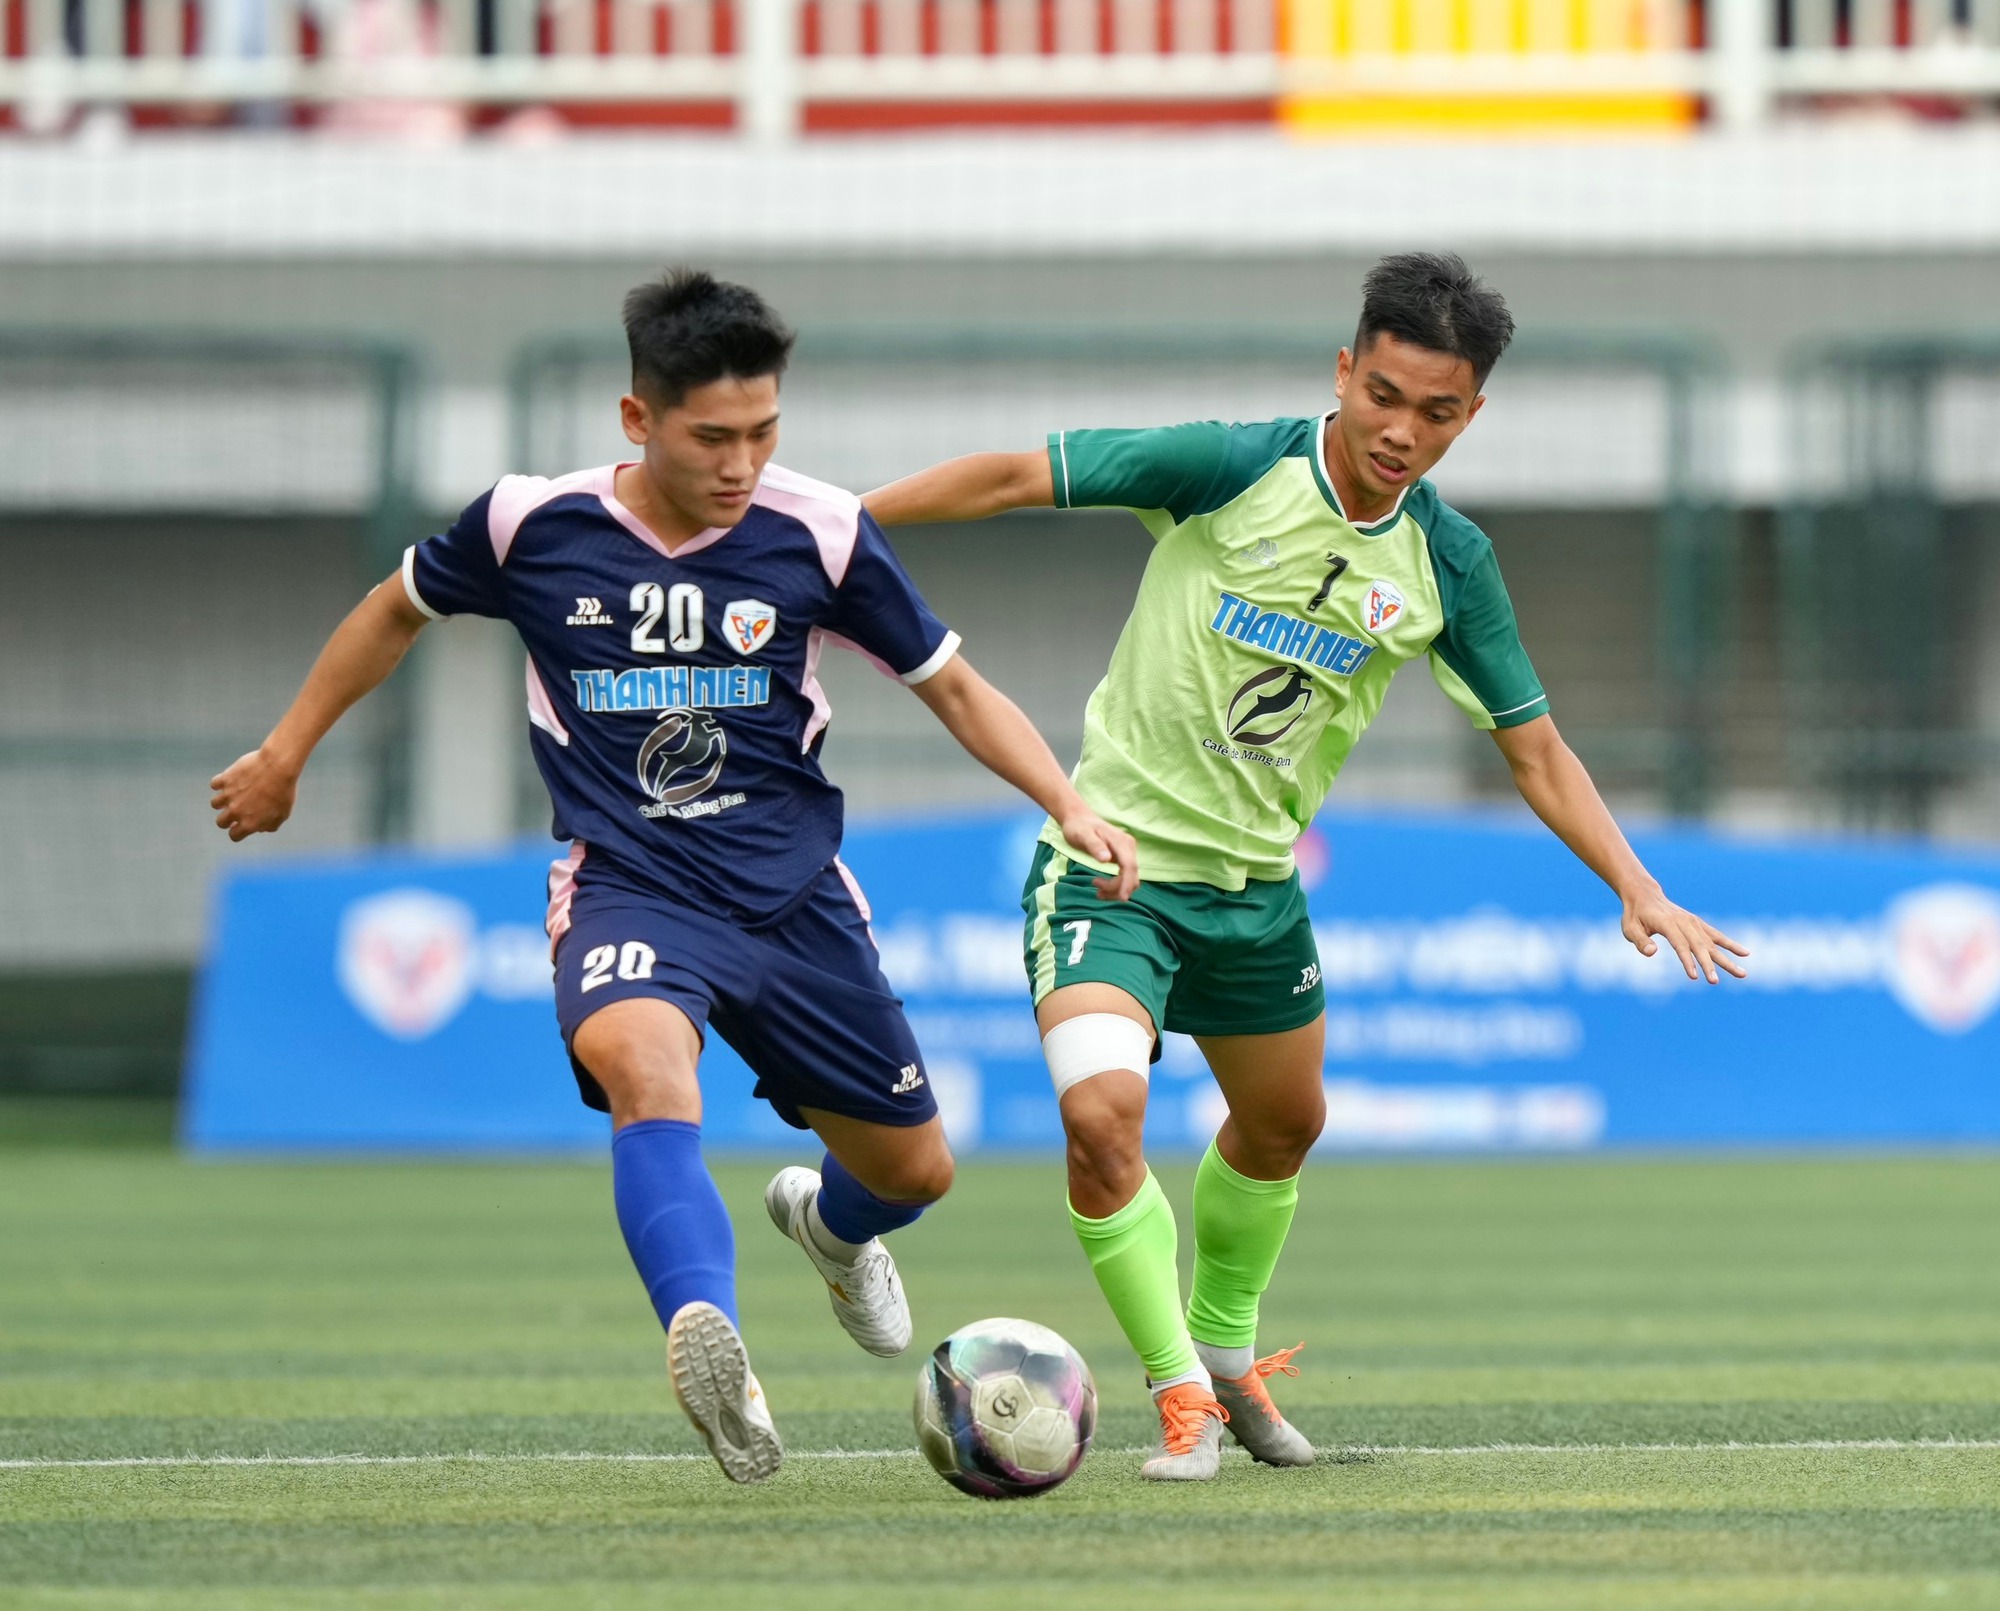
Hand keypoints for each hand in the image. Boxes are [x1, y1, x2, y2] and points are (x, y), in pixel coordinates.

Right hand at [211, 747, 300, 841]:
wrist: (278, 767)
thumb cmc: (284, 790)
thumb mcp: (283, 813)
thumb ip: (270, 825)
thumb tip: (260, 829)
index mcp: (249, 823)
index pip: (234, 836)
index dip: (237, 831)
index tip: (240, 825)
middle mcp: (235, 812)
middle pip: (220, 822)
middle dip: (227, 818)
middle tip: (235, 810)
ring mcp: (228, 795)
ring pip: (215, 804)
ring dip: (222, 801)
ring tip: (233, 794)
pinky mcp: (225, 779)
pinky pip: (214, 784)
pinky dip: (220, 782)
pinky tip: (231, 780)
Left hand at [1057, 806, 1138, 901]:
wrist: (1078, 819)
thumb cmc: (1079, 827)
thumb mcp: (1082, 835)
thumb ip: (1095, 846)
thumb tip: (1106, 859)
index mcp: (1121, 842)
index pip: (1130, 866)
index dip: (1127, 883)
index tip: (1122, 898)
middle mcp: (1128, 847)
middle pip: (1132, 875)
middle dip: (1118, 889)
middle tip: (1097, 892)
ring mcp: (1127, 852)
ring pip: (1130, 878)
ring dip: (1117, 889)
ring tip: (1098, 892)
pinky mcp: (1123, 857)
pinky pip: (1125, 876)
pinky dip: (1116, 885)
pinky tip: (1102, 887)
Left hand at [1622, 885, 1748, 983]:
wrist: (1645, 895)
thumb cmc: (1635, 915)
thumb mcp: (1630, 928)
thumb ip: (1641, 941)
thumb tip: (1652, 953)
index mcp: (1667, 923)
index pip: (1680, 944)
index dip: (1687, 960)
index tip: (1695, 976)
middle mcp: (1684, 922)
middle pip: (1699, 946)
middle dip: (1708, 964)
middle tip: (1715, 981)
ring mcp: (1693, 922)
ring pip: (1712, 943)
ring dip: (1726, 959)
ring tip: (1742, 974)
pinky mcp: (1698, 923)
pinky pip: (1716, 935)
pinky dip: (1730, 944)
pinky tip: (1745, 953)